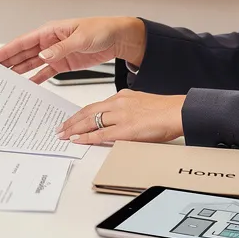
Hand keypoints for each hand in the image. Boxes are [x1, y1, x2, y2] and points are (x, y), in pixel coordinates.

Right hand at [0, 16, 144, 84]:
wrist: (118, 37)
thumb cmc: (101, 30)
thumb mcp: (82, 38)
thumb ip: (62, 48)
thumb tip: (43, 55)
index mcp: (50, 31)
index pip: (23, 41)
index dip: (7, 49)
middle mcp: (49, 42)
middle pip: (23, 53)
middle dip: (8, 62)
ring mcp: (55, 53)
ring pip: (31, 63)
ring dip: (18, 71)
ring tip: (4, 81)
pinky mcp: (63, 64)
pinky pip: (45, 72)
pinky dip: (36, 79)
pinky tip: (26, 85)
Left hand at [57, 90, 185, 145]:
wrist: (178, 111)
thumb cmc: (165, 110)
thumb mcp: (141, 103)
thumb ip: (127, 109)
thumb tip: (118, 119)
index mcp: (122, 96)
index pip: (94, 105)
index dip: (80, 114)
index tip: (71, 120)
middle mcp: (118, 103)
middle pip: (87, 112)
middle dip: (72, 121)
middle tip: (60, 128)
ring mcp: (121, 116)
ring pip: (90, 121)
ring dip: (74, 129)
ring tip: (64, 135)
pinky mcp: (126, 129)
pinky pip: (101, 134)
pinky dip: (87, 138)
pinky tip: (78, 140)